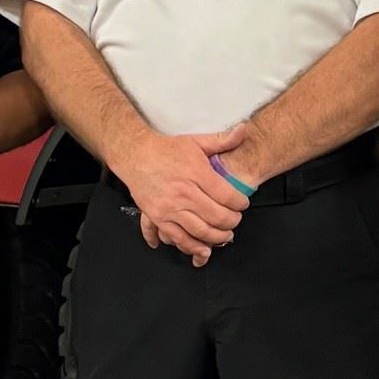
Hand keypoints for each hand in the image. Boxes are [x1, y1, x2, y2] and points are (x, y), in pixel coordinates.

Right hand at [117, 126, 250, 262]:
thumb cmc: (165, 149)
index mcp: (196, 174)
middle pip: (217, 217)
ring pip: (200, 232)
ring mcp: (170, 208)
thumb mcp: (195, 141)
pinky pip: (178, 238)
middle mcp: (184, 193)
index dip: (240, 204)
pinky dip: (192, 247)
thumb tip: (244, 130)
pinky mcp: (158, 218)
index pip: (227, 196)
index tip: (243, 204)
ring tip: (224, 236)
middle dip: (232, 222)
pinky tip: (202, 248)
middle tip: (235, 220)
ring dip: (216, 238)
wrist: (134, 155)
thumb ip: (222, 139)